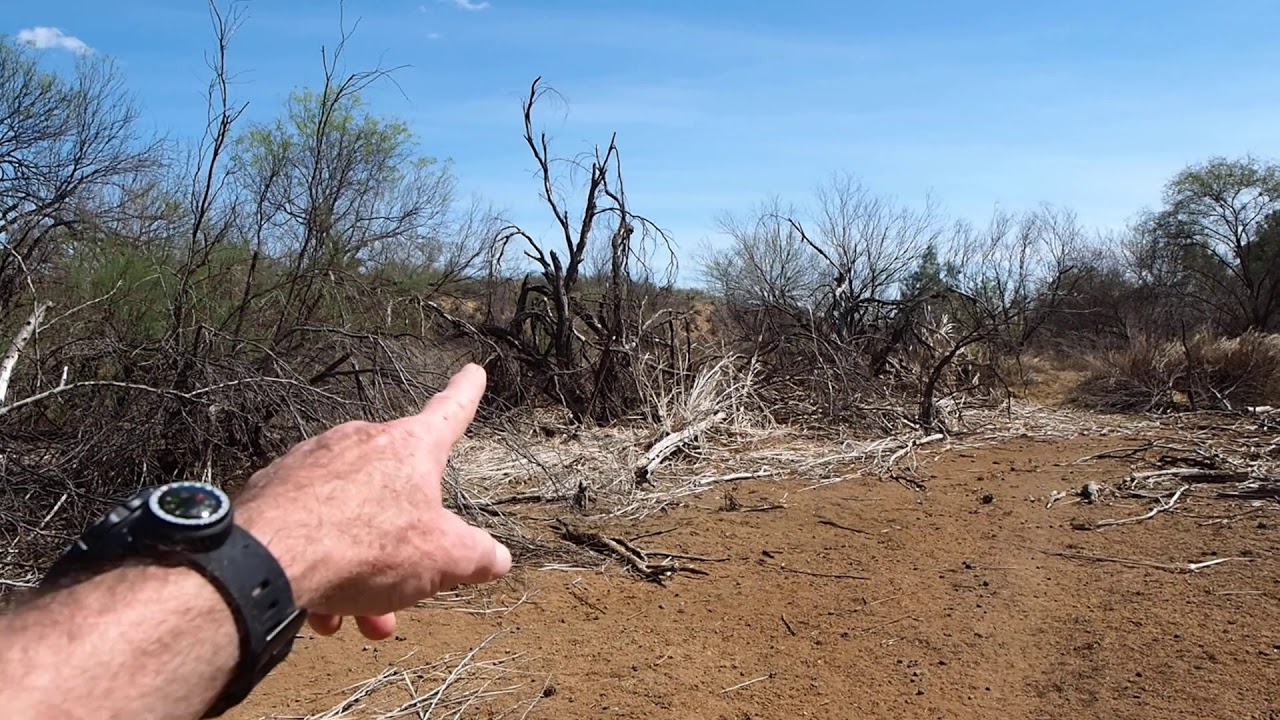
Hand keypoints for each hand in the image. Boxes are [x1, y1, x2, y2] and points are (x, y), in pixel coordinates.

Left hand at [236, 363, 510, 639]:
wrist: (267, 560)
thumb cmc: (365, 546)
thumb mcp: (442, 559)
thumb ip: (476, 556)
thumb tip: (497, 558)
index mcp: (409, 447)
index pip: (449, 412)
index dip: (465, 394)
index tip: (472, 372)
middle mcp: (360, 442)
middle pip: (395, 493)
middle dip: (403, 547)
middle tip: (405, 590)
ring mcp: (311, 462)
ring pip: (350, 519)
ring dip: (360, 570)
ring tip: (358, 617)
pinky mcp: (271, 490)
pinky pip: (309, 527)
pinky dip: (320, 566)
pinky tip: (318, 610)